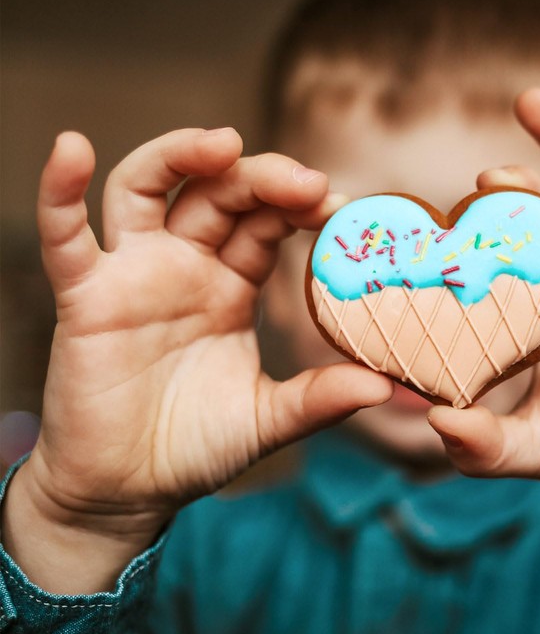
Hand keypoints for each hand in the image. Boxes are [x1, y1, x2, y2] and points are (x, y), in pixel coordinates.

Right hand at [5, 129, 391, 590]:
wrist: (129, 490)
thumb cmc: (197, 448)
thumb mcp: (267, 420)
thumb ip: (319, 400)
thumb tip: (384, 388)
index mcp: (232, 286)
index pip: (267, 222)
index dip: (301, 206)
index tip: (342, 209)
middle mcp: (185, 267)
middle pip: (219, 192)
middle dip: (262, 177)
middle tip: (307, 182)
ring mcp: (135, 275)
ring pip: (149, 187)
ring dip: (182, 155)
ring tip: (224, 143)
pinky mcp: (87, 297)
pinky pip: (65, 236)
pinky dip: (61, 190)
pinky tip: (72, 147)